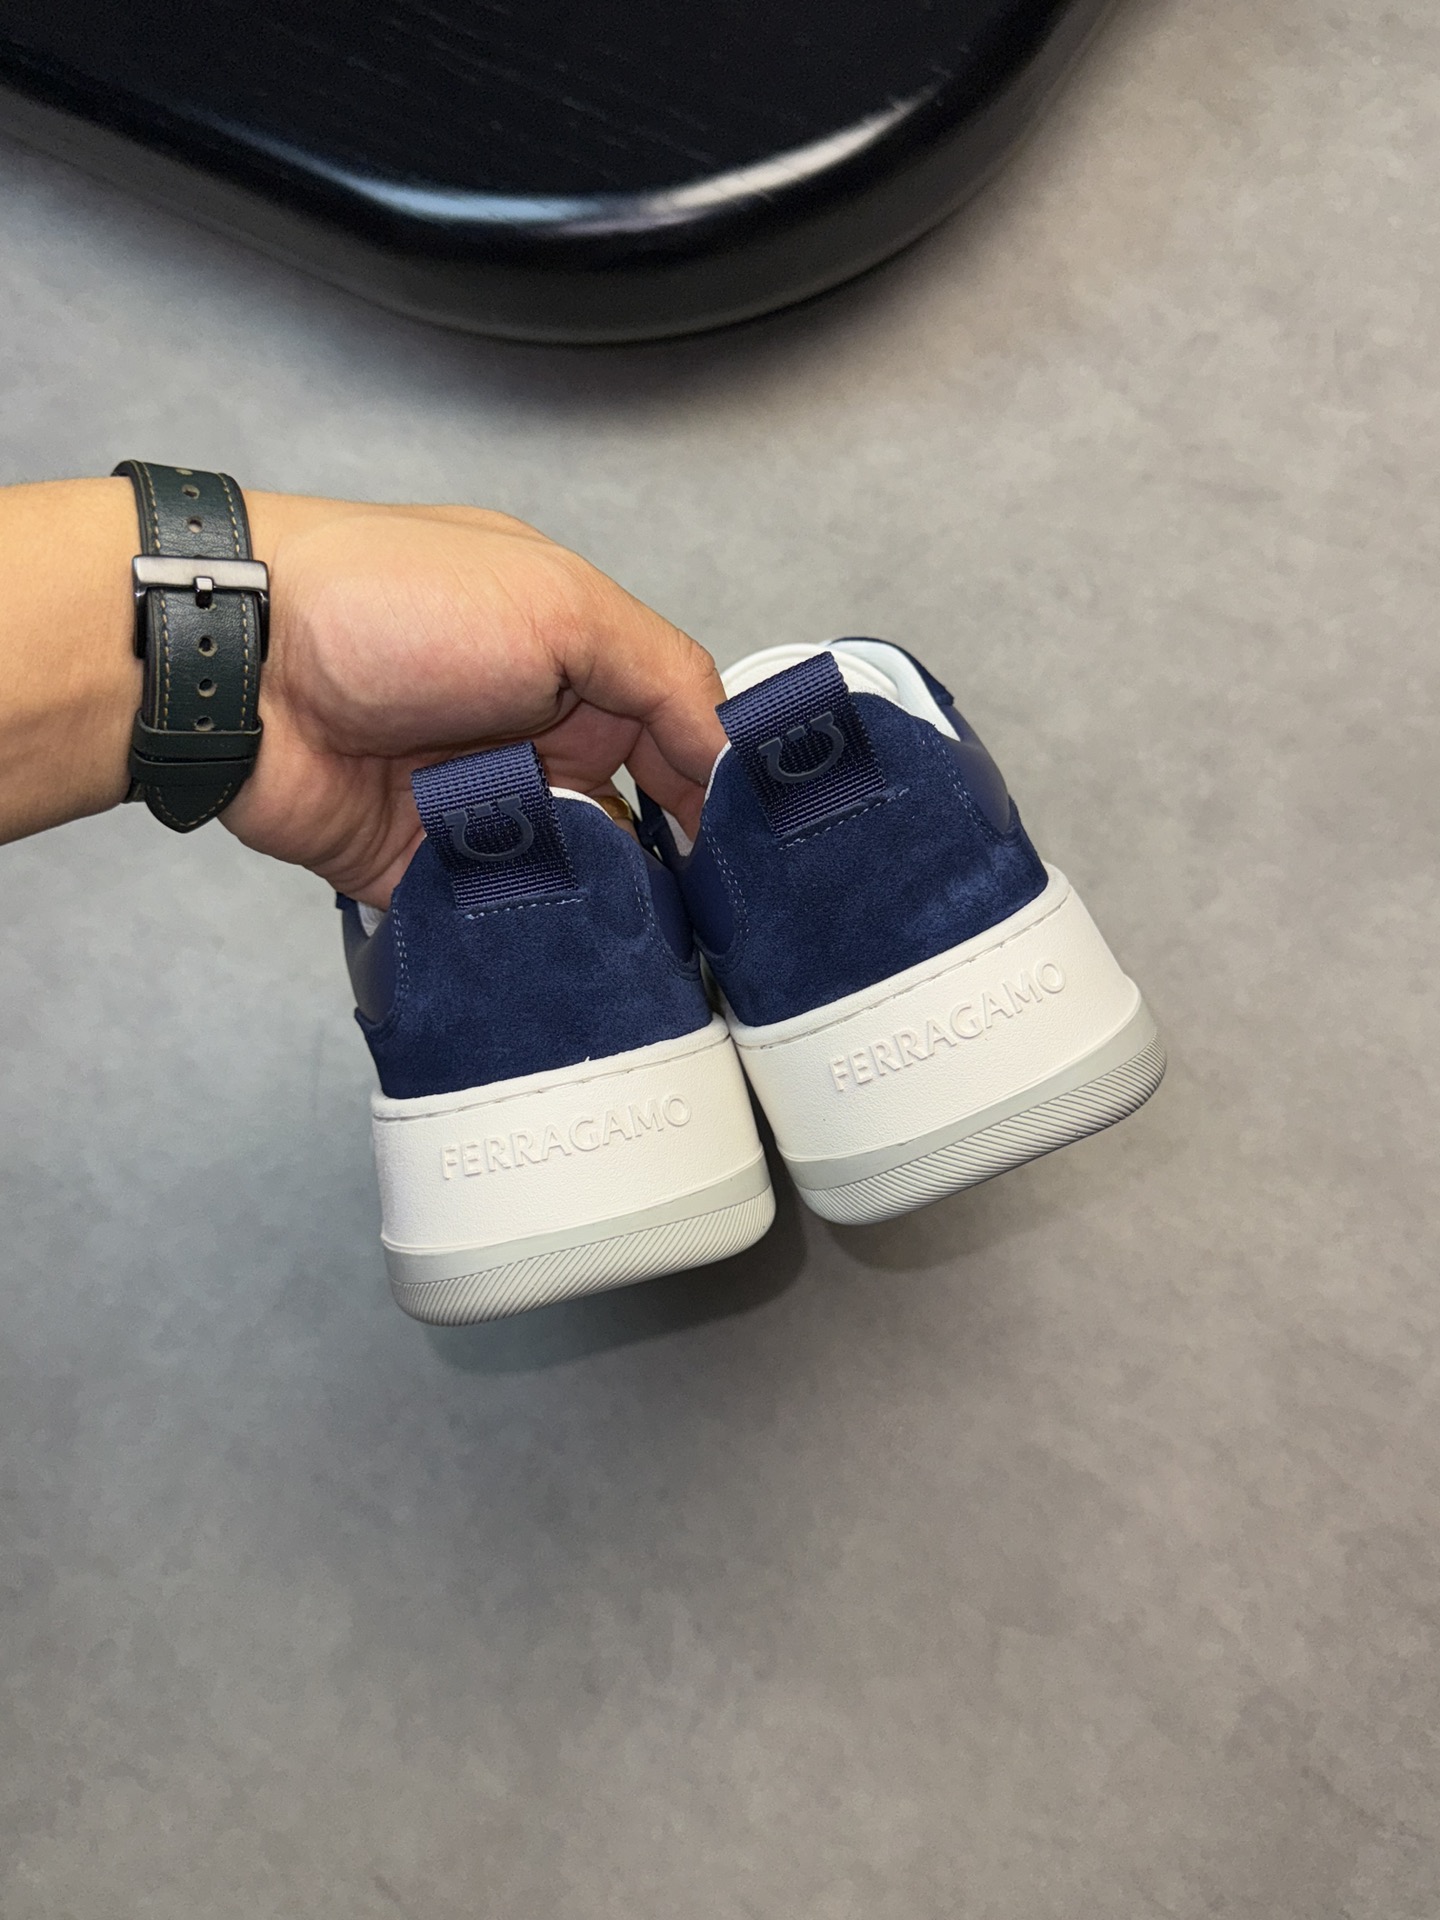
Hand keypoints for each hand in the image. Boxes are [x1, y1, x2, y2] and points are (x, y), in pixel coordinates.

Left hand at [224, 498, 726, 904]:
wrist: (240, 664)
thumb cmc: (388, 604)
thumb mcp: (560, 605)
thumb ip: (662, 675)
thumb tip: (730, 754)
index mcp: (572, 658)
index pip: (675, 731)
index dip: (716, 786)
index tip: (749, 847)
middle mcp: (532, 732)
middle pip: (632, 815)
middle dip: (669, 862)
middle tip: (711, 915)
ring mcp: (476, 803)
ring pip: (570, 876)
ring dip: (601, 903)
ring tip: (647, 942)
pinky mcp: (421, 868)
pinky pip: (493, 915)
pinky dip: (525, 933)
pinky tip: (567, 957)